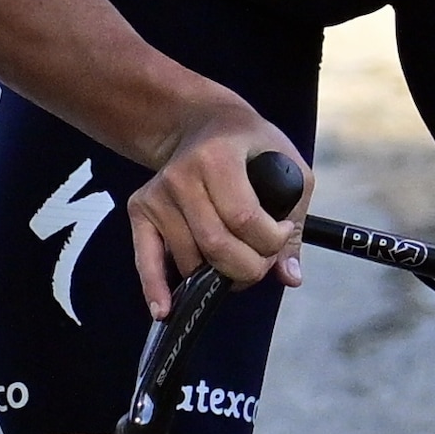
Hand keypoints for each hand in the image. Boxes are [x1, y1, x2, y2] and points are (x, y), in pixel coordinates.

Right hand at [128, 105, 308, 318]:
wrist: (202, 124)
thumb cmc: (251, 147)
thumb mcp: (288, 167)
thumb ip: (294, 222)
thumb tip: (289, 277)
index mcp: (218, 157)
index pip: (244, 219)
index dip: (270, 241)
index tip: (280, 234)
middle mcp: (181, 175)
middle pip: (216, 245)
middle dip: (247, 267)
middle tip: (260, 262)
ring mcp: (157, 194)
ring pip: (190, 260)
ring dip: (218, 275)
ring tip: (235, 260)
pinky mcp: (140, 210)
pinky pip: (146, 258)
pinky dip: (154, 288)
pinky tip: (163, 309)